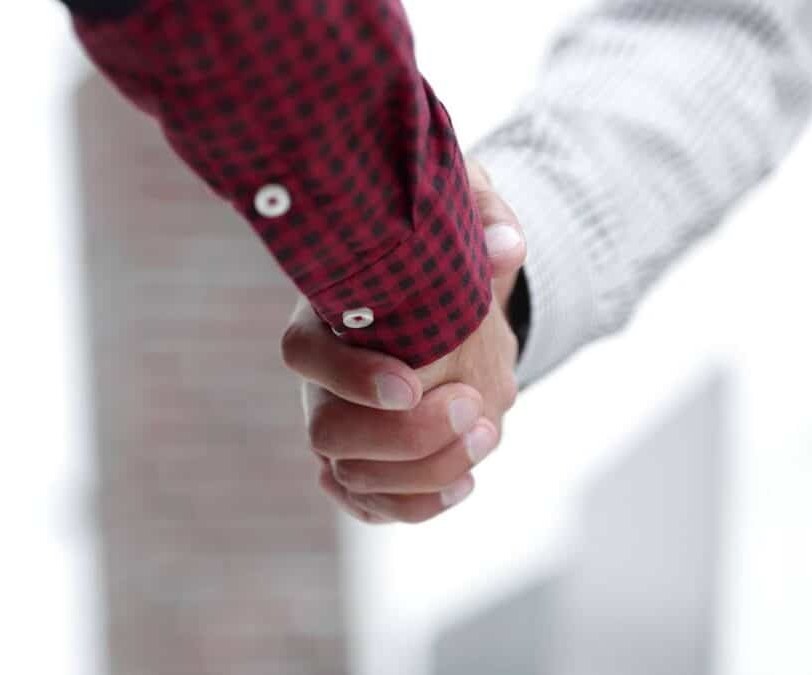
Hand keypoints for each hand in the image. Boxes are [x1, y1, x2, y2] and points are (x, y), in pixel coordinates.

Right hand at [281, 159, 525, 523]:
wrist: (452, 302)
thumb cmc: (443, 247)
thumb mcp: (463, 210)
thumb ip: (484, 215)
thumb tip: (507, 249)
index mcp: (325, 316)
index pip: (304, 354)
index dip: (351, 378)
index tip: (412, 383)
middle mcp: (322, 380)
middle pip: (326, 433)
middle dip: (404, 436)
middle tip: (471, 407)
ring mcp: (340, 426)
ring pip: (352, 478)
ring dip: (425, 472)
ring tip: (485, 431)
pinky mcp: (366, 463)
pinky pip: (373, 507)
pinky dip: (417, 506)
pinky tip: (465, 480)